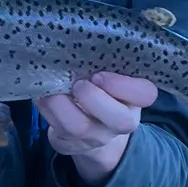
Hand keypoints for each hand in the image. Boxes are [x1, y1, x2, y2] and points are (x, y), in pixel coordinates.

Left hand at [37, 72, 157, 185]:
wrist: (96, 126)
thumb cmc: (103, 88)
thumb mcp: (112, 74)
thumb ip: (106, 62)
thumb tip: (81, 40)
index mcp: (135, 99)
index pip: (146, 94)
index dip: (123, 85)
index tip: (99, 75)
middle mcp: (122, 123)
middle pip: (119, 120)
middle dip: (94, 99)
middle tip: (78, 84)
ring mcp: (97, 138)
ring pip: (80, 128)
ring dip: (60, 105)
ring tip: (51, 89)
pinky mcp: (71, 146)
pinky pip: (57, 135)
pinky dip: (46, 111)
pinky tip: (41, 97)